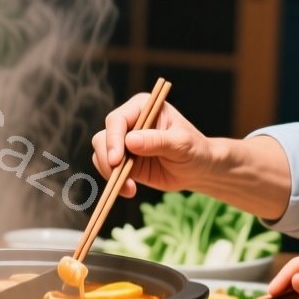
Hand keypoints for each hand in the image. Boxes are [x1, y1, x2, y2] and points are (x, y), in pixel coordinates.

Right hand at [90, 95, 215, 197]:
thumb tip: (130, 141)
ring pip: (101, 153)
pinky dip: (114, 181)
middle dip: (107, 158)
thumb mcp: (181, 144)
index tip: (117, 159)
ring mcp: (124, 142)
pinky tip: (129, 190)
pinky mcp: (123, 160)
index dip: (113, 139)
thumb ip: (157, 141)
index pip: (117, 119)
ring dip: (110, 172)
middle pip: (104, 136)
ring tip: (129, 188)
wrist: (197, 169)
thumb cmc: (194, 150)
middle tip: (119, 177)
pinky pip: (108, 169)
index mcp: (143, 107)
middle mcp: (129, 122)